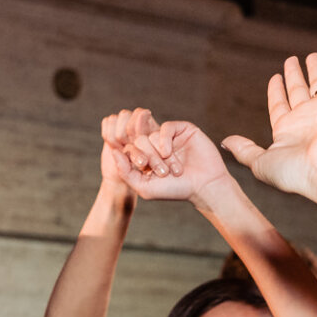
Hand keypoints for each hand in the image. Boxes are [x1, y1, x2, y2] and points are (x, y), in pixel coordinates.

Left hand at [117, 119, 237, 205]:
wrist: (204, 187)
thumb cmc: (175, 190)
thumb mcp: (144, 187)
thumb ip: (125, 172)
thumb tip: (113, 151)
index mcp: (146, 156)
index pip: (129, 148)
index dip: (135, 158)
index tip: (145, 170)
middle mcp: (156, 144)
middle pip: (139, 140)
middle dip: (149, 157)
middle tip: (162, 172)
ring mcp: (169, 136)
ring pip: (152, 134)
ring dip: (160, 154)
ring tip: (173, 169)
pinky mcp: (182, 129)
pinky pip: (166, 127)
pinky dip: (164, 139)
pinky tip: (169, 153)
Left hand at [222, 54, 316, 205]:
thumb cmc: (296, 172)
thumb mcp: (260, 162)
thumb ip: (244, 150)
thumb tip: (225, 142)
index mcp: (288, 131)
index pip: (279, 106)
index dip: (276, 91)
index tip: (275, 78)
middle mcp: (307, 119)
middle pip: (298, 91)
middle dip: (293, 76)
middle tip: (290, 60)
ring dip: (316, 69)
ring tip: (312, 56)